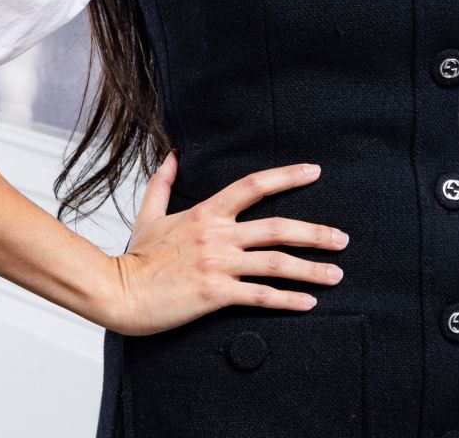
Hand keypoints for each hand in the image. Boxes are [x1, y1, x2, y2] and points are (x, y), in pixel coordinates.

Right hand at [98, 153, 350, 335]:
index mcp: (206, 213)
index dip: (287, 175)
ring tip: (336, 274)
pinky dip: (288, 299)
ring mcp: (218, 264)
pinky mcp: (215, 293)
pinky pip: (260, 295)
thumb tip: (173, 156)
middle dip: (316, 233)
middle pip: (279, 227)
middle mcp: (218, 235)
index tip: (315, 172)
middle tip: (342, 239)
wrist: (117, 291)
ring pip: (276, 262)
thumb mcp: (149, 214)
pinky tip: (308, 302)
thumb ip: (164, 184)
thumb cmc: (135, 257)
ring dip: (311, 268)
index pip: (254, 185)